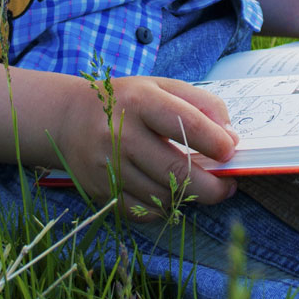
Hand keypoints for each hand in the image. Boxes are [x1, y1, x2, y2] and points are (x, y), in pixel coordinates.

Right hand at [56, 76, 238, 220]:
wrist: (68, 119)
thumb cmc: (125, 101)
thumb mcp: (161, 87)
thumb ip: (201, 104)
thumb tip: (230, 136)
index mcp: (140, 101)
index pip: (186, 124)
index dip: (215, 141)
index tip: (230, 151)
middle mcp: (121, 134)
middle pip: (178, 170)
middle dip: (212, 185)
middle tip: (227, 185)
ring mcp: (108, 166)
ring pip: (164, 195)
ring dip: (189, 196)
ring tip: (198, 187)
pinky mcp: (101, 190)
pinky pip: (144, 211)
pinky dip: (164, 207)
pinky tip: (170, 194)